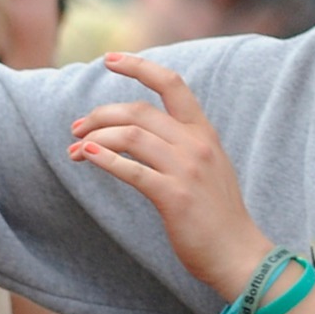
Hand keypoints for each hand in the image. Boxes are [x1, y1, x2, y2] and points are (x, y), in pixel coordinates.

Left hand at [67, 54, 269, 294]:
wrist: (238, 254)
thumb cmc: (216, 214)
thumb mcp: (207, 166)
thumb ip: (181, 144)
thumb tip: (139, 130)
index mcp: (204, 133)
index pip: (172, 84)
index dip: (139, 67)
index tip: (109, 59)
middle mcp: (197, 145)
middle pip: (139, 111)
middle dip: (101, 114)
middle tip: (77, 128)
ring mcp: (187, 170)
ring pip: (132, 136)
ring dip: (96, 137)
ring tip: (75, 149)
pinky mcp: (175, 196)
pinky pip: (133, 171)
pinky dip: (105, 160)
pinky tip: (87, 156)